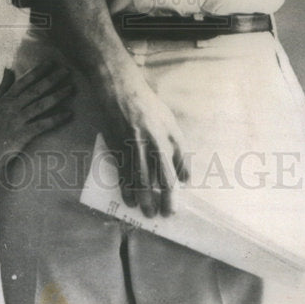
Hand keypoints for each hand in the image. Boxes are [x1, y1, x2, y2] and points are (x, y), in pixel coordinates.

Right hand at [0, 62, 74, 165]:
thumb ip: (4, 86)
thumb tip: (8, 68)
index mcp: (6, 98)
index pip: (24, 81)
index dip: (38, 70)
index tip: (51, 62)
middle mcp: (13, 107)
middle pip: (36, 90)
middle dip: (52, 79)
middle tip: (67, 71)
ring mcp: (18, 120)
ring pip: (41, 104)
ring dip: (57, 95)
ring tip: (71, 88)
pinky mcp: (22, 134)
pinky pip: (42, 124)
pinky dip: (56, 118)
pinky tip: (68, 114)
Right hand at [96, 67, 189, 218]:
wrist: (121, 89)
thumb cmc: (147, 105)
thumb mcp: (170, 120)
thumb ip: (178, 146)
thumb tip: (184, 175)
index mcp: (173, 134)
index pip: (183, 163)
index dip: (183, 180)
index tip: (182, 191)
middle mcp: (158, 142)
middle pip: (166, 178)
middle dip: (168, 200)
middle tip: (167, 214)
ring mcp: (138, 146)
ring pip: (144, 180)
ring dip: (147, 200)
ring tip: (148, 213)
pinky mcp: (120, 147)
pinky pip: (125, 174)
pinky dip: (127, 189)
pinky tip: (130, 200)